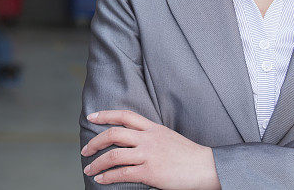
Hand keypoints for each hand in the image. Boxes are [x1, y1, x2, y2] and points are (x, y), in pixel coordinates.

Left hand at [81, 110, 219, 189]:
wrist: (207, 167)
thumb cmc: (189, 156)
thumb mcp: (168, 137)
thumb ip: (150, 137)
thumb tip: (134, 143)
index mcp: (153, 128)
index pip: (125, 115)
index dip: (105, 114)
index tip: (92, 116)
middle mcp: (148, 138)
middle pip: (114, 133)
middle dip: (96, 141)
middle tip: (85, 149)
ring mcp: (148, 155)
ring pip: (114, 155)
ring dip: (98, 162)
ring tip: (90, 169)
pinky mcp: (150, 172)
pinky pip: (122, 173)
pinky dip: (108, 176)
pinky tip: (101, 179)